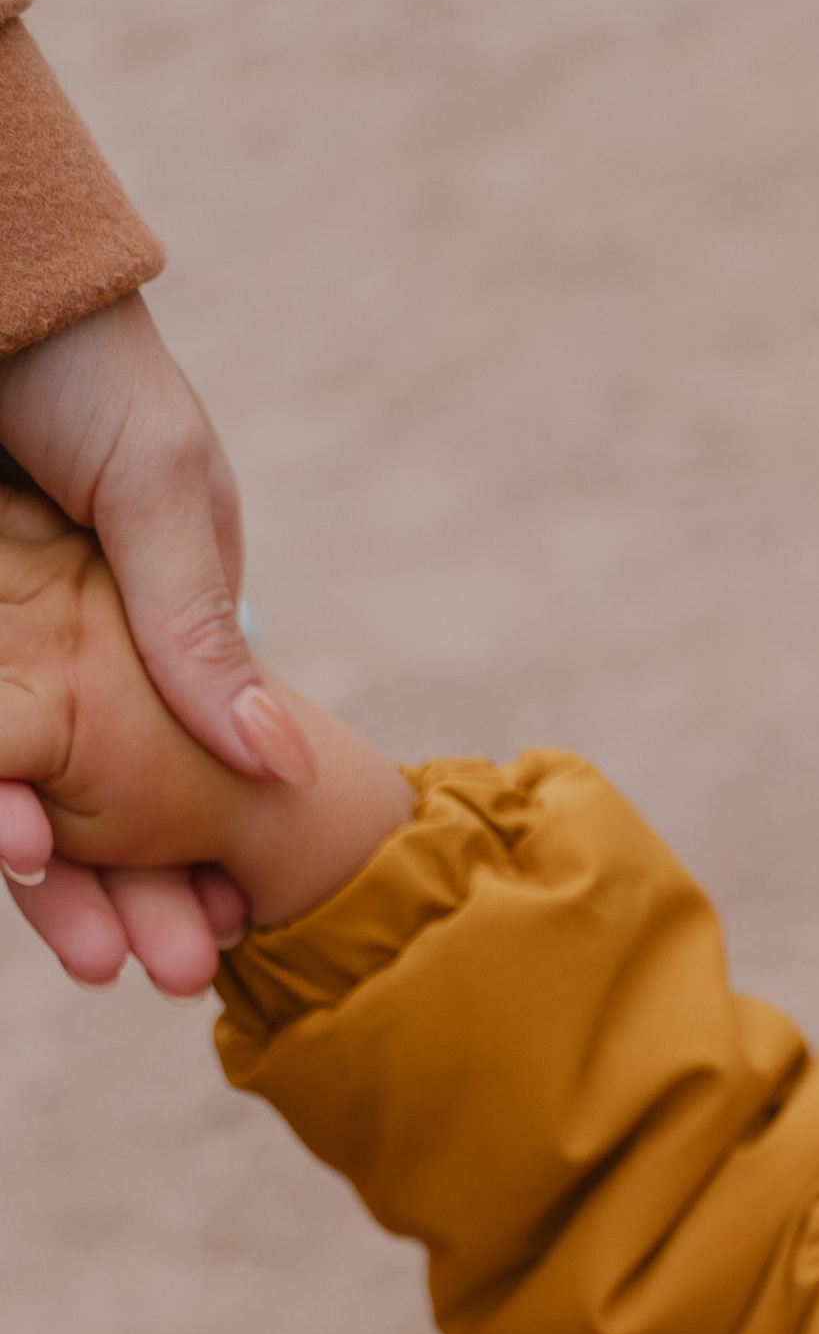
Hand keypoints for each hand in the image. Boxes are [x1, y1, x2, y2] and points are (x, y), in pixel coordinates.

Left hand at [0, 294, 302, 991]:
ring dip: (51, 878)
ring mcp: (0, 645)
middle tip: (158, 974)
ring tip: (87, 956)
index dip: (194, 848)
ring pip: (17, 783)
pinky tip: (14, 845)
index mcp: (143, 614)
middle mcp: (63, 643)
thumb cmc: (76, 358)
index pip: (178, 757)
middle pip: (94, 792)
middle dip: (130, 892)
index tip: (219, 929)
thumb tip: (275, 768)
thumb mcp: (158, 489)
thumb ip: (200, 632)